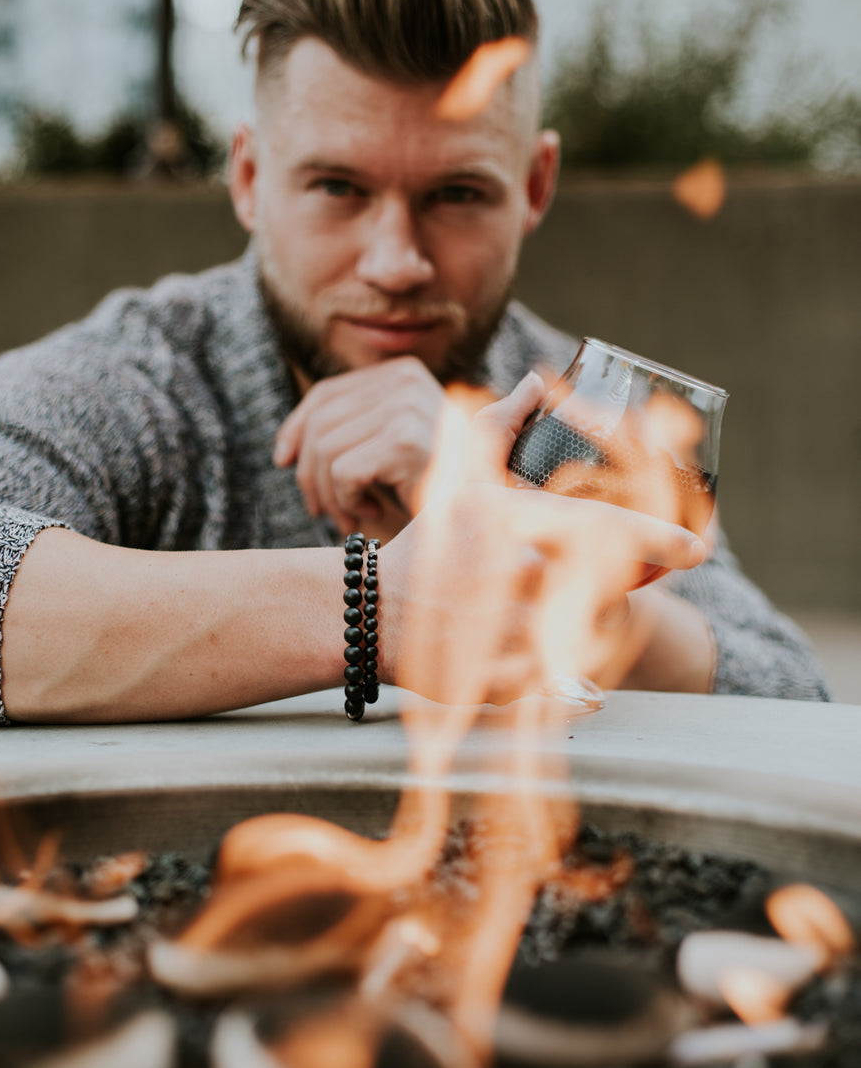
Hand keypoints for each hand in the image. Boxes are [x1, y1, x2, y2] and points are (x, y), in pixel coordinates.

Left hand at [273, 358, 453, 542]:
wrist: (482, 520)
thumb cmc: (432, 490)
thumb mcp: (385, 451)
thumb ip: (346, 434)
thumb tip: (283, 449)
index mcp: (403, 372)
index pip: (326, 393)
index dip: (295, 428)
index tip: (283, 461)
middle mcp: (407, 380)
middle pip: (320, 422)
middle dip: (309, 472)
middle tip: (321, 509)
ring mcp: (408, 407)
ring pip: (324, 450)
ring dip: (329, 496)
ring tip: (350, 516)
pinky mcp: (405, 442)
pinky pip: (341, 472)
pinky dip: (347, 502)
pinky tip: (372, 514)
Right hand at [378, 374, 706, 706]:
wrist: (371, 615)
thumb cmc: (426, 545)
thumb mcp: (457, 476)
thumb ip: (501, 423)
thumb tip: (537, 383)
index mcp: (511, 526)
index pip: (600, 528)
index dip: (656, 539)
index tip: (697, 549)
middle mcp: (515, 580)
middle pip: (602, 592)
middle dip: (605, 595)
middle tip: (582, 592)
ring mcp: (511, 636)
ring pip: (584, 641)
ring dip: (579, 634)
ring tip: (542, 622)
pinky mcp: (505, 684)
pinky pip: (556, 683)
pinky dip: (553, 673)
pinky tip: (524, 655)